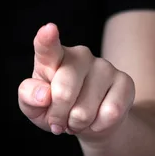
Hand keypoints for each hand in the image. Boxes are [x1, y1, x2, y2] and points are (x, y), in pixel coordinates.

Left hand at [18, 23, 134, 137]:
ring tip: (78, 120)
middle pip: (63, 92)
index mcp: (53, 58)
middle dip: (58, 116)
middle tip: (59, 122)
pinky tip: (97, 120)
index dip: (47, 39)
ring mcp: (104, 66)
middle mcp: (80, 55)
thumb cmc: (57, 109)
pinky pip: (110, 113)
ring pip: (86, 110)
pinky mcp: (125, 81)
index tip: (49, 30)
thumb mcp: (35, 107)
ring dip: (78, 124)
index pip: (47, 47)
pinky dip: (99, 126)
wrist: (91, 122)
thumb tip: (43, 95)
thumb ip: (29, 97)